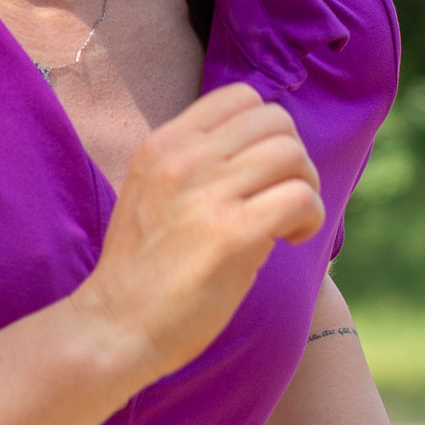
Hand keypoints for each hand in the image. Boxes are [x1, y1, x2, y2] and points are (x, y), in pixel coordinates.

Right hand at [73, 83, 323, 384]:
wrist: (115, 326)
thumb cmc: (141, 270)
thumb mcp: (151, 191)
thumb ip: (193, 163)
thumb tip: (256, 150)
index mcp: (164, 143)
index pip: (240, 97)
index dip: (265, 132)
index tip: (260, 172)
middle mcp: (185, 158)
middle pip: (276, 122)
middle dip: (292, 160)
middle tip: (280, 199)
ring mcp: (208, 194)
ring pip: (293, 155)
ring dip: (305, 188)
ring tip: (288, 222)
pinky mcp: (233, 234)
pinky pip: (301, 198)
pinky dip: (310, 218)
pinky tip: (292, 240)